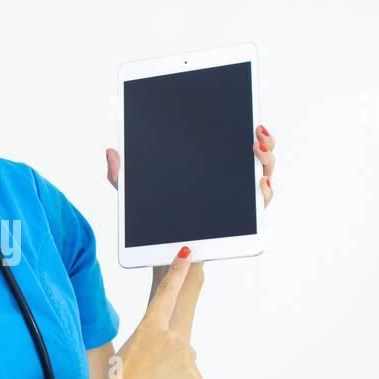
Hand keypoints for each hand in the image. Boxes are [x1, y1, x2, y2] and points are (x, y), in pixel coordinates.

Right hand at [93, 246, 205, 378]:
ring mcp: (187, 359)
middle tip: (148, 376)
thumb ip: (158, 347)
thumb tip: (182, 358)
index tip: (187, 253)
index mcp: (150, 328)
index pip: (167, 293)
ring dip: (172, 378)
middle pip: (177, 346)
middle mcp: (172, 338)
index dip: (178, 272)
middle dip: (166, 360)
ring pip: (184, 366)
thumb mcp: (129, 354)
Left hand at [105, 121, 276, 273]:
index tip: (247, 117)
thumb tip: (111, 153)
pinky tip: (260, 185)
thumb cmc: (156, 225)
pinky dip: (264, 194)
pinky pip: (259, 207)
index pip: (234, 143)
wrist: (165, 261)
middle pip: (258, 156)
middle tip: (257, 131)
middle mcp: (232, 184)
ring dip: (267, 162)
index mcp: (211, 169)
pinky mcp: (242, 224)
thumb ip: (122, 176)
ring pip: (264, 177)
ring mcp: (240, 204)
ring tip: (257, 151)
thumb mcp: (136, 197)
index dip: (247, 128)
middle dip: (264, 140)